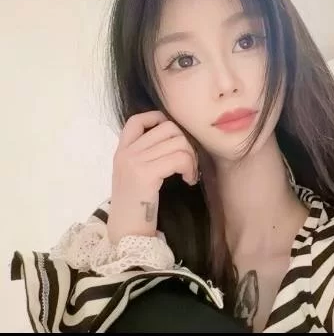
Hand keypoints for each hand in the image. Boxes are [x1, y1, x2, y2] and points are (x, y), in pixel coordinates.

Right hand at [107, 110, 197, 243]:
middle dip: (186, 143)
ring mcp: (134, 162)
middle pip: (168, 128)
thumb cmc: (136, 207)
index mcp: (121, 151)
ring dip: (191, 158)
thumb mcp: (134, 175)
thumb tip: (177, 138)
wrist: (126, 234)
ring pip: (178, 142)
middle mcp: (126, 152)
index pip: (136, 119)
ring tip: (190, 174)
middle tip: (189, 163)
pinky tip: (189, 180)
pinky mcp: (145, 174)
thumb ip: (146, 155)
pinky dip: (190, 168)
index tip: (173, 137)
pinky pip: (179, 158)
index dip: (158, 119)